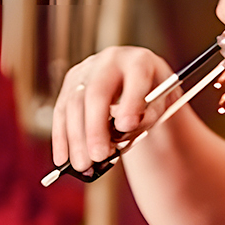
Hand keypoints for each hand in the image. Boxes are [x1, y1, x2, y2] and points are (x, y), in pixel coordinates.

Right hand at [50, 46, 173, 170]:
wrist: (141, 82)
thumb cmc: (153, 96)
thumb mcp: (163, 104)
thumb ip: (149, 115)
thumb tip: (123, 129)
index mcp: (140, 61)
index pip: (135, 78)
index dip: (130, 102)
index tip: (126, 126)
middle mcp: (110, 60)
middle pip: (97, 92)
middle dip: (95, 127)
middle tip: (98, 155)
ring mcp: (87, 70)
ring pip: (74, 103)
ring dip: (76, 138)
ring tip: (83, 164)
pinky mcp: (71, 82)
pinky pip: (61, 110)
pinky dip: (61, 137)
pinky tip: (62, 158)